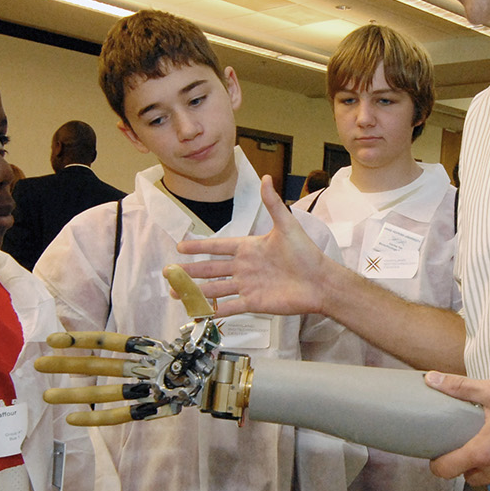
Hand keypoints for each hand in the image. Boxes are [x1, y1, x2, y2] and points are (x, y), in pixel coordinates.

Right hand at [176, 176, 332, 317]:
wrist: (320, 282)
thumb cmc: (306, 253)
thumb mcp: (287, 225)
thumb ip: (273, 203)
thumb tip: (266, 178)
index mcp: (249, 248)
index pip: (218, 246)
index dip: (199, 247)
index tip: (180, 247)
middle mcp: (245, 267)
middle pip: (211, 269)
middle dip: (190, 271)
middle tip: (169, 273)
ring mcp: (247, 286)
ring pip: (215, 289)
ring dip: (195, 291)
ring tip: (176, 293)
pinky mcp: (254, 303)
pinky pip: (229, 307)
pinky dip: (214, 311)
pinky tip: (198, 312)